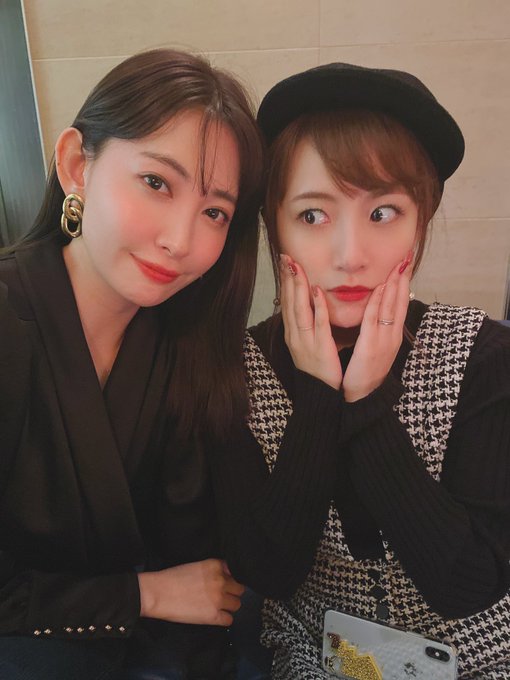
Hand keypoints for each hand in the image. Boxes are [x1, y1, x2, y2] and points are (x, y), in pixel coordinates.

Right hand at [138, 558, 244, 625]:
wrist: (158, 593)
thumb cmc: (172, 578)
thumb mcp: (196, 565)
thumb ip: (213, 569)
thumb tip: (226, 575)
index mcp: (215, 566)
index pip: (235, 572)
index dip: (229, 579)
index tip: (224, 583)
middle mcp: (221, 581)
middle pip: (239, 589)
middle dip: (231, 592)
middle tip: (221, 596)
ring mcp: (218, 599)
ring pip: (237, 604)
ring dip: (228, 606)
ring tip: (217, 606)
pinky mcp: (213, 616)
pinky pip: (229, 620)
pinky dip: (223, 619)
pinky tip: (214, 616)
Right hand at [279, 254, 341, 389]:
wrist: (320, 393)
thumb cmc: (317, 367)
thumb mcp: (307, 343)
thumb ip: (307, 323)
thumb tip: (309, 303)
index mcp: (292, 333)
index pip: (286, 302)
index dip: (284, 281)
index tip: (285, 262)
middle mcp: (295, 335)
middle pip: (289, 302)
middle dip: (287, 278)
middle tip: (286, 257)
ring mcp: (305, 341)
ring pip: (299, 309)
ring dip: (297, 287)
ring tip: (297, 267)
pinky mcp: (320, 347)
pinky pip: (318, 323)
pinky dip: (316, 306)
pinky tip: (316, 291)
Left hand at [342, 255, 411, 401]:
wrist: (362, 396)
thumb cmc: (365, 372)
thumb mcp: (375, 347)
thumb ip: (377, 330)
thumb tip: (376, 313)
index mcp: (393, 336)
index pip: (400, 306)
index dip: (403, 286)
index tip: (404, 267)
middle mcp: (392, 336)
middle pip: (400, 303)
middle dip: (403, 280)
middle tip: (405, 258)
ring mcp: (384, 341)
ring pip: (391, 308)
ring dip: (394, 286)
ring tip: (397, 266)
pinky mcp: (370, 346)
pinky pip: (375, 320)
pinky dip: (379, 302)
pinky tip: (381, 288)